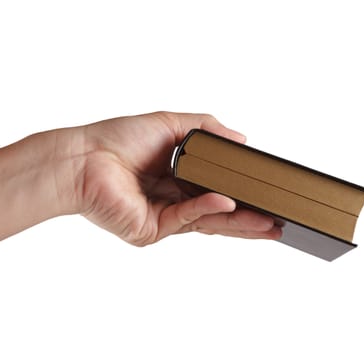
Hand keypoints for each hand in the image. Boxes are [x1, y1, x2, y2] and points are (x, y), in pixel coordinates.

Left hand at [76, 112, 281, 245]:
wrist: (83, 157)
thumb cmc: (117, 138)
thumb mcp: (171, 124)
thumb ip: (208, 129)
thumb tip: (242, 139)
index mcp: (178, 178)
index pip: (218, 189)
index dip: (243, 193)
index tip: (269, 194)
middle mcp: (173, 200)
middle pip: (218, 213)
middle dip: (250, 218)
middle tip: (281, 220)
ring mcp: (163, 217)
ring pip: (208, 223)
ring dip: (240, 223)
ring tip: (271, 224)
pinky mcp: (151, 229)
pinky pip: (186, 219)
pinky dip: (208, 210)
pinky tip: (229, 204)